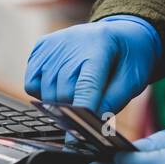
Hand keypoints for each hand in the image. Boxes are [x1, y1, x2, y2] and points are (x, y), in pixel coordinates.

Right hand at [24, 15, 160, 115]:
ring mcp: (53, 43)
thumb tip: (89, 125)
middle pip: (63, 93)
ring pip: (45, 92)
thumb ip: (112, 101)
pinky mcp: (40, 47)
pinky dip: (43, 94)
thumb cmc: (128, 58)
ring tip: (77, 96)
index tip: (83, 131)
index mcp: (100, 47)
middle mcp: (71, 41)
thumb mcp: (132, 79)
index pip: (86, 85)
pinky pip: (31, 84)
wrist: (119, 32)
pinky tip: (60, 88)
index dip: (83, 111)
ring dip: (59, 104)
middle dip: (75, 111)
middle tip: (86, 116)